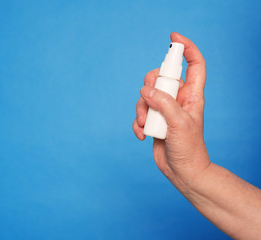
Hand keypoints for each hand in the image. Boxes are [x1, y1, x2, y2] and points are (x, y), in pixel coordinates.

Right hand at [132, 32, 209, 184]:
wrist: (181, 171)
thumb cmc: (189, 148)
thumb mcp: (179, 124)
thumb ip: (164, 103)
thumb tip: (146, 90)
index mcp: (192, 95)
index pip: (194, 65)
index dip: (186, 49)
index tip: (173, 38)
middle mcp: (177, 99)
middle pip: (160, 77)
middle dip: (150, 87)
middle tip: (151, 100)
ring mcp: (164, 109)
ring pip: (145, 96)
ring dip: (141, 110)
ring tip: (146, 126)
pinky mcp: (153, 120)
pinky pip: (140, 113)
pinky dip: (137, 123)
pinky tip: (142, 135)